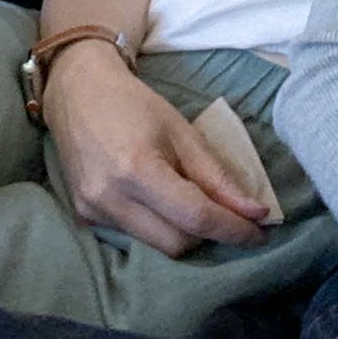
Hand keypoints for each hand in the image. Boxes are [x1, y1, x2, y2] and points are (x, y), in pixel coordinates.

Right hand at [42, 41, 267, 256]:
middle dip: (209, 234)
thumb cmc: (134, 103)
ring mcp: (93, 212)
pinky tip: (161, 203)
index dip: (232, 229)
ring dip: (184, 233)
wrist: (78, 92)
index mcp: (137, 169)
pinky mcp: (85, 218)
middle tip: (227, 215)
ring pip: (156, 246)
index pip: (195, 216)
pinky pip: (135, 237)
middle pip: (176, 243)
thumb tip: (255, 212)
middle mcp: (109, 198)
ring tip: (194, 206)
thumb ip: (217, 176)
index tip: (259, 233)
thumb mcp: (181, 131)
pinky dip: (158, 226)